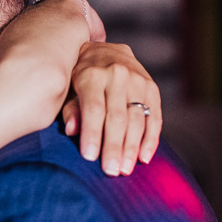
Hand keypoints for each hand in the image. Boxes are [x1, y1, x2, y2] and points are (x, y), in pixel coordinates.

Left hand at [62, 42, 161, 175]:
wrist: (100, 49)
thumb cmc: (75, 75)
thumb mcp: (66, 86)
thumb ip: (70, 107)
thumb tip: (71, 130)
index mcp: (92, 74)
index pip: (94, 109)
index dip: (92, 134)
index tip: (89, 158)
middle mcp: (117, 75)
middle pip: (117, 117)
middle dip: (114, 146)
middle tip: (111, 171)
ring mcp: (138, 80)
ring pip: (137, 118)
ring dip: (132, 147)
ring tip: (125, 169)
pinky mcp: (152, 88)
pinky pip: (155, 116)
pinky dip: (151, 139)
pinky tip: (144, 158)